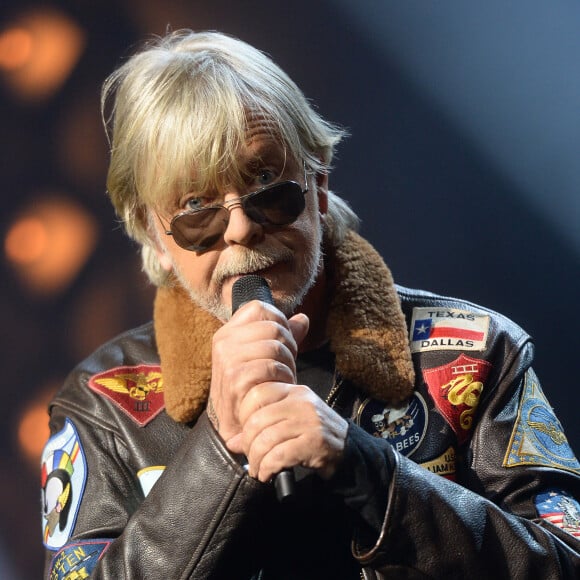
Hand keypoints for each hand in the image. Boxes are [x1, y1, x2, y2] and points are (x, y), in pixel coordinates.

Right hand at [207, 299, 307, 442]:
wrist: (235, 425)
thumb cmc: (253, 388)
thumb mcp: (265, 357)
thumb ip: (282, 337)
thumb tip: (303, 319)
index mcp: (228, 332)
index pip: (260, 308)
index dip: (280, 322)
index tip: (282, 343)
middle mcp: (224, 342)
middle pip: (274, 326)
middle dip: (289, 346)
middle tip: (287, 365)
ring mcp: (227, 360)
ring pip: (274, 345)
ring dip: (288, 364)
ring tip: (283, 377)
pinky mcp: (235, 379)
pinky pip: (271, 366)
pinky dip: (282, 377)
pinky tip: (279, 387)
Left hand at [226, 382, 348, 481]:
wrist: (351, 451)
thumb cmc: (315, 436)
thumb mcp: (291, 423)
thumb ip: (263, 427)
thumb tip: (232, 442)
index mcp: (294, 391)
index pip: (257, 393)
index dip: (244, 416)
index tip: (246, 434)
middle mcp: (301, 402)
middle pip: (257, 420)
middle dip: (248, 445)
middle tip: (250, 458)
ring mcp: (309, 421)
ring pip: (266, 439)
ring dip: (257, 461)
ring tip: (258, 470)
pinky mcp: (315, 442)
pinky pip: (279, 456)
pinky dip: (267, 469)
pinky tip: (268, 475)